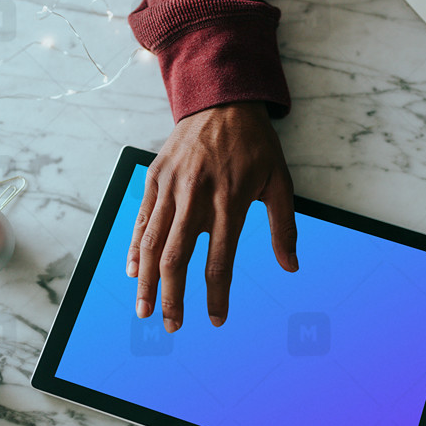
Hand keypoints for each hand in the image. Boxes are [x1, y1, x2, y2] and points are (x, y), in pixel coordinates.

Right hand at [127, 102, 297, 331]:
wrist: (221, 98)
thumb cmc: (255, 145)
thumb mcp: (279, 182)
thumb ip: (284, 226)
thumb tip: (292, 267)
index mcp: (230, 200)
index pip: (220, 259)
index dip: (217, 294)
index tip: (216, 320)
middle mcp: (196, 196)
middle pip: (178, 257)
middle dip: (173, 298)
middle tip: (171, 327)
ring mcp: (171, 187)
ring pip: (153, 243)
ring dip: (147, 282)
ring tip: (144, 311)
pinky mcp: (154, 178)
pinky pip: (142, 220)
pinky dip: (135, 249)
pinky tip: (134, 274)